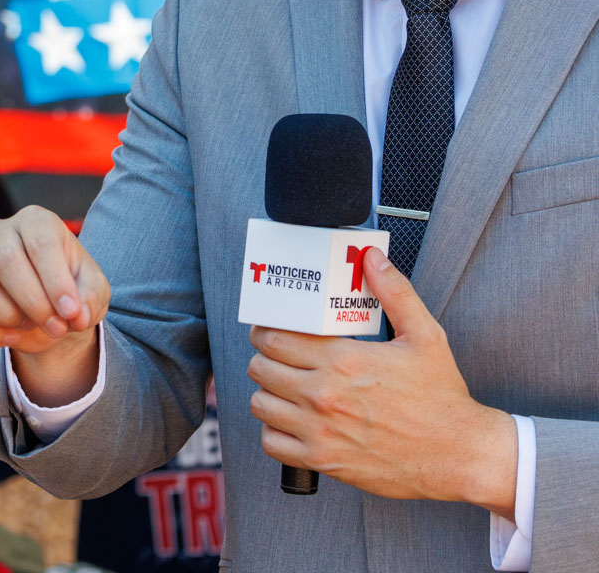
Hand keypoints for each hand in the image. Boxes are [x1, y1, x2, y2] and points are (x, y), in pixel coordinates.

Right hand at [0, 206, 109, 353]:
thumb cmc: (72, 289)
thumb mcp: (93, 291)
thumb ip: (91, 298)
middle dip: (33, 302)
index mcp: (36, 222)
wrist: (49, 308)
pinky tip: (11, 337)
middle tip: (57, 327)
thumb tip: (77, 315)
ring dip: (6, 316)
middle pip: (5, 259)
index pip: (40, 242)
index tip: (72, 313)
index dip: (56, 281)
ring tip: (31, 324)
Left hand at [248, 247, 516, 514]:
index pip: (273, 338)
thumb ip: (394, 293)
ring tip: (286, 388)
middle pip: (260, 367)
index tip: (271, 331)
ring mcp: (319, 430)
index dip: (265, 331)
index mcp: (343, 360)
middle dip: (265, 358)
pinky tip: (293, 421)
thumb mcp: (425, 336)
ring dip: (268, 393)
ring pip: (260, 404)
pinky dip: (275, 431)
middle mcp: (324, 395)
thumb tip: (372, 259)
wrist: (460, 455)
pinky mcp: (322, 461)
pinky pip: (272, 443)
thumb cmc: (442, 399)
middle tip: (279, 358)